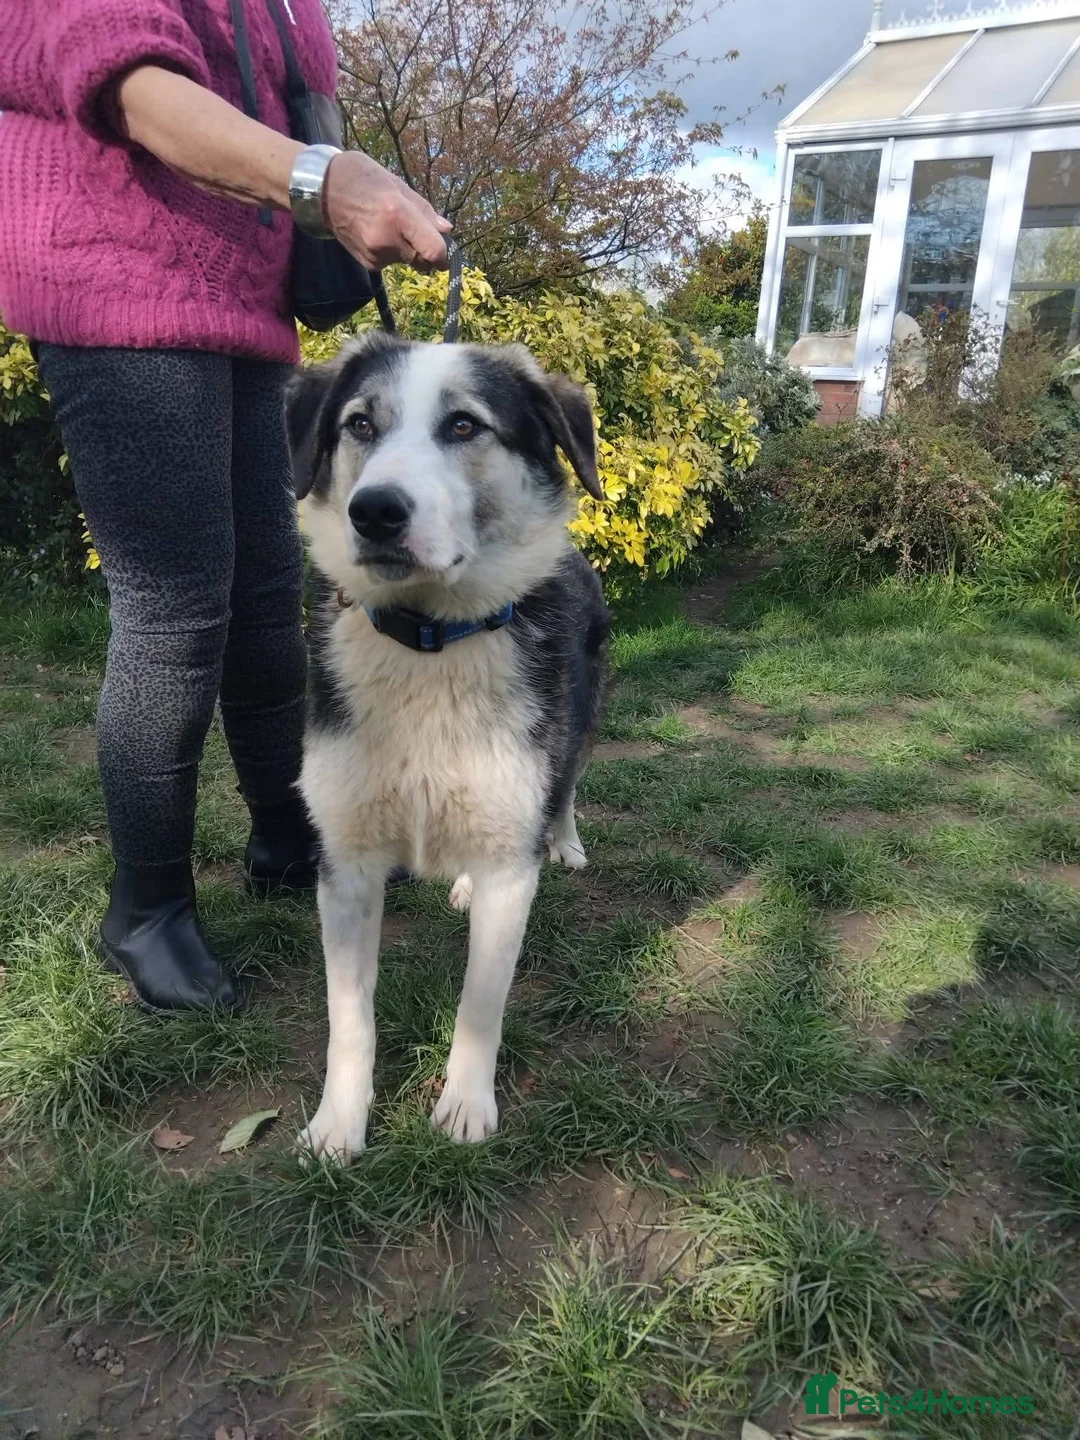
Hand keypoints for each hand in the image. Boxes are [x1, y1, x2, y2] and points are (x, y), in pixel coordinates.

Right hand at [324, 151, 450, 270]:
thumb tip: (447, 230)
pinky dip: (392, 252)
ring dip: (408, 249)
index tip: (445, 252)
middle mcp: (387, 239)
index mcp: (398, 214)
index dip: (444, 255)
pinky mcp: (368, 263)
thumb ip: (423, 211)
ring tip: (389, 225)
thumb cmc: (362, 179)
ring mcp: (376, 254)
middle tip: (416, 230)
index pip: (434, 251)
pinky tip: (378, 233)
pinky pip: (392, 262)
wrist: (321, 191)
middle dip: (426, 250)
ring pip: (408, 261)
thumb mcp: (397, 184)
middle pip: (423, 259)